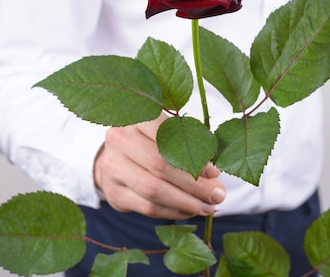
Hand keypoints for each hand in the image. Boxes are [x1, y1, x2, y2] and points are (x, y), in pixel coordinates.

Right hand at [93, 113, 225, 218]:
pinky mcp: (113, 192)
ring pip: (153, 190)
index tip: (214, 172)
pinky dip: (173, 212)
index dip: (193, 155)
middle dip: (194, 184)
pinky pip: (147, 207)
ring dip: (186, 203)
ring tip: (208, 207)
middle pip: (161, 165)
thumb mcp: (172, 133)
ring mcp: (112, 166)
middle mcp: (119, 139)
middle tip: (218, 195)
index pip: (168, 136)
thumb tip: (212, 174)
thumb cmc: (153, 142)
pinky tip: (189, 211)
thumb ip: (192, 147)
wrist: (117, 157)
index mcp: (138, 117)